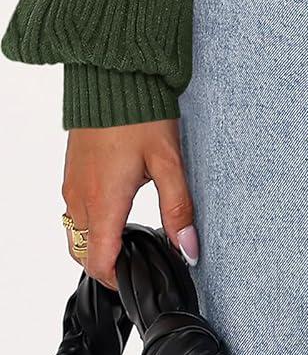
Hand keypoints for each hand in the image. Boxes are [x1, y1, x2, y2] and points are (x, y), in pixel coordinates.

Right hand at [61, 119, 198, 288]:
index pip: (99, 263)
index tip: (138, 276)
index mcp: (104, 202)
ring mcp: (72, 184)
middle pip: (85, 253)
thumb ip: (178, 207)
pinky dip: (91, 220)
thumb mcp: (168, 161)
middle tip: (139, 256)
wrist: (113, 76)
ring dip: (99, 241)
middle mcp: (80, 198)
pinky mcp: (71, 171)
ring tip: (131, 232)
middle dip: (109, 262)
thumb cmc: (140, 114)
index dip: (118, 279)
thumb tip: (188, 247)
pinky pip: (74, 209)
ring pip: (77, 232)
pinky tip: (117, 204)